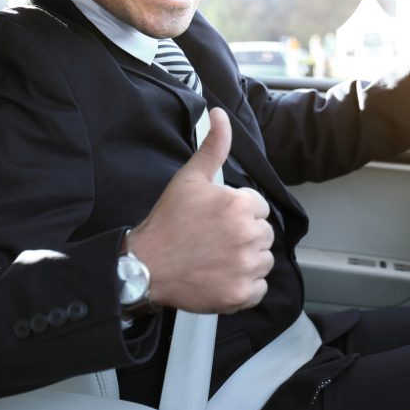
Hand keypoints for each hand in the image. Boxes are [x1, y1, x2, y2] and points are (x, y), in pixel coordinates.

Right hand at [127, 108, 274, 313]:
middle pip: (263, 234)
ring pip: (264, 260)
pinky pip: (259, 288)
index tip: (217, 220)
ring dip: (247, 260)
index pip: (259, 208)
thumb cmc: (167, 222)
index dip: (238, 212)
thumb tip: (220, 114)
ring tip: (217, 257)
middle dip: (244, 235)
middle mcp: (248, 236)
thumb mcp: (190, 178)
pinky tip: (222, 276)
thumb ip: (213, 146)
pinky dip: (244, 286)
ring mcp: (245, 267)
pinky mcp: (241, 294)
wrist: (145, 265)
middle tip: (215, 239)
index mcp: (240, 206)